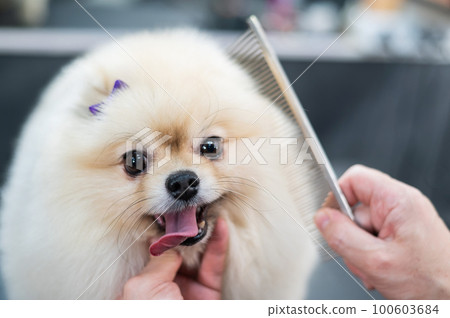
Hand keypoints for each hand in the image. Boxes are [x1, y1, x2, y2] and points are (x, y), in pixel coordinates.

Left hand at [117, 218, 227, 299]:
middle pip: (176, 252)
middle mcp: (164, 287)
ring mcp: (187, 289)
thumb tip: (168, 246)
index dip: (159, 233)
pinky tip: (220, 225)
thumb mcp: (143, 288)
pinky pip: (215, 264)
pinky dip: (219, 244)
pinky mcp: (209, 292)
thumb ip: (156, 262)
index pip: (151, 254)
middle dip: (183, 231)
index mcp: (142, 288)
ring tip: (205, 210)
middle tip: (189, 207)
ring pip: (197, 255)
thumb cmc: (151, 316)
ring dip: (203, 233)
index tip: (165, 212)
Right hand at [315, 165, 449, 298]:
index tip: (330, 220)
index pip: (354, 179)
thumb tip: (321, 218)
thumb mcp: (376, 260)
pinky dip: (370, 256)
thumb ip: (343, 237)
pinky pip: (373, 240)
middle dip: (350, 235)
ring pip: (361, 228)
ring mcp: (402, 221)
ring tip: (374, 269)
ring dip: (360, 251)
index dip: (337, 196)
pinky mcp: (403, 235)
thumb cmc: (431, 282)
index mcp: (398, 200)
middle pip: (355, 208)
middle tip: (360, 257)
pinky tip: (380, 271)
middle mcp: (401, 205)